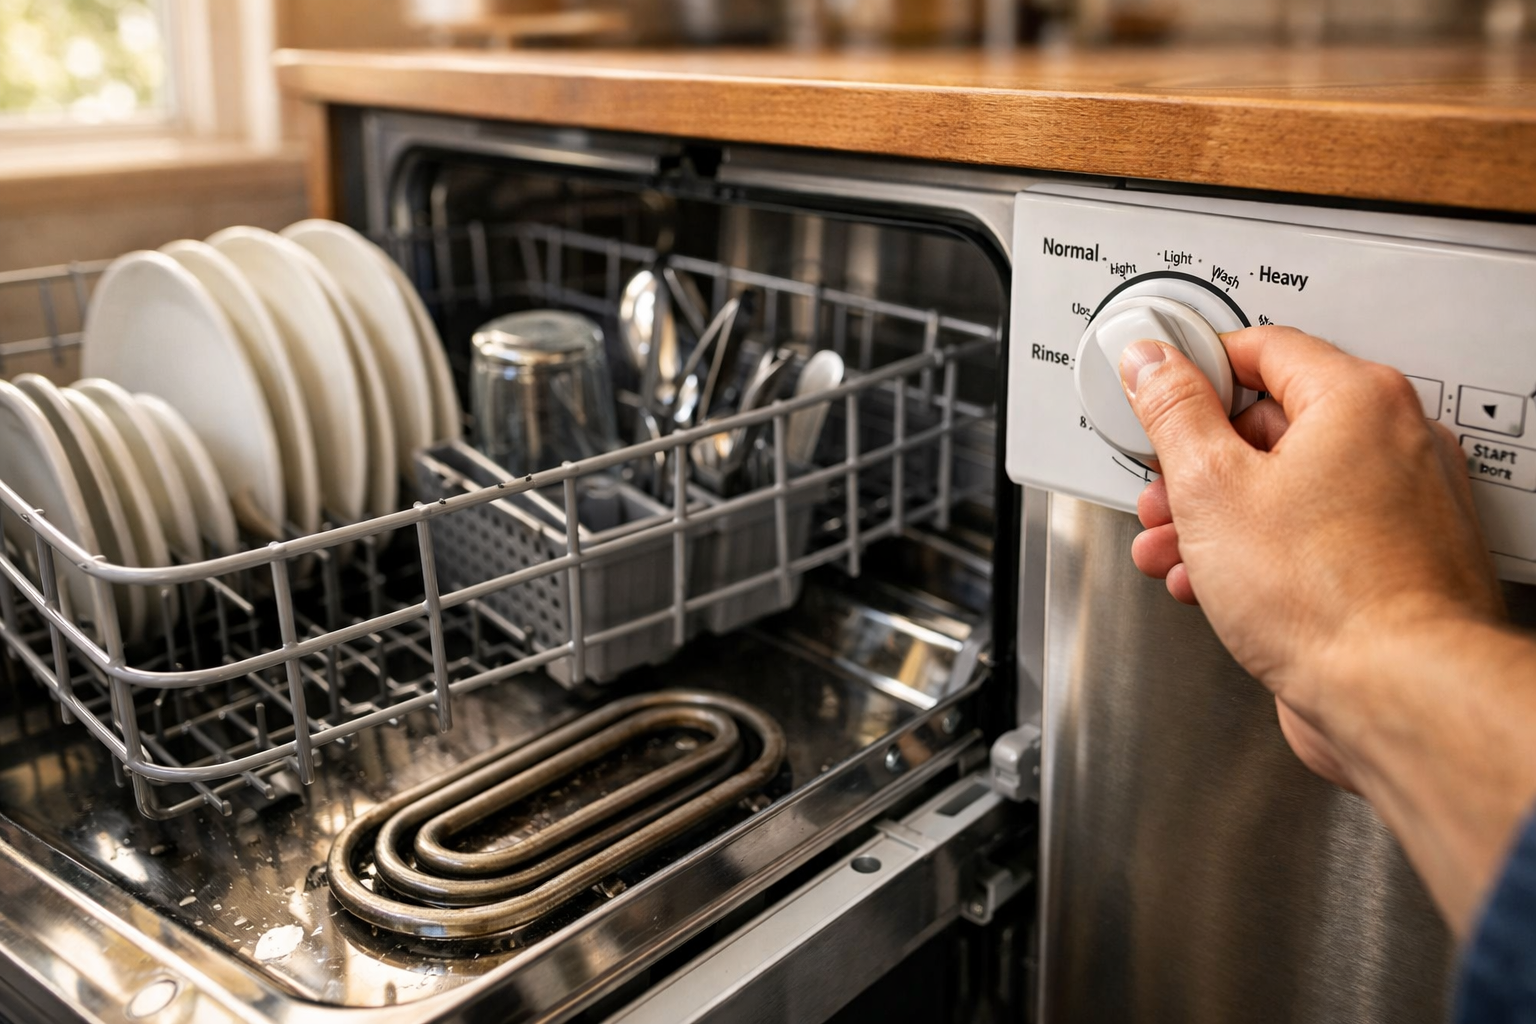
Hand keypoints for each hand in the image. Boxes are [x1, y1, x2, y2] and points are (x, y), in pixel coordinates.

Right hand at [1118, 326, 1503, 790]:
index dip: (1193, 371)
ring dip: (1216, 517)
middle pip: (1271, 423)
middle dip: (1195, 466)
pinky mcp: (1395, 563)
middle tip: (1162, 491)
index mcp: (1358, 399)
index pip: (1261, 347)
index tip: (1155, 394)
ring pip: (1287, 487)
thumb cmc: (1328, 597)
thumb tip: (1153, 362)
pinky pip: (1313, 535)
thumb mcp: (1210, 486)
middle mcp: (1395, 442)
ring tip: (1175, 548)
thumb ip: (1173, 411)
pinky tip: (1216, 585)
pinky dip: (1259, 551)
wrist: (1396, 694)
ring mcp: (1402, 506)